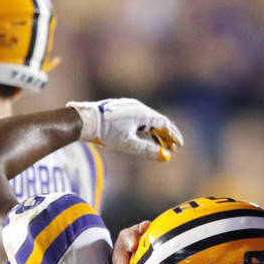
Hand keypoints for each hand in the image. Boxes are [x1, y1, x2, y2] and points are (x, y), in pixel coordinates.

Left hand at [68, 98, 182, 161]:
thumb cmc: (105, 132)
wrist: (84, 121)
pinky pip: (138, 118)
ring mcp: (128, 106)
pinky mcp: (120, 109)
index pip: (164, 123)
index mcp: (142, 113)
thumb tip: (164, 157)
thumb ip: (147, 150)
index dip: (173, 135)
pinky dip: (145, 128)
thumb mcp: (128, 144)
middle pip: (157, 121)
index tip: (179, 145)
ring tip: (160, 145)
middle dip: (165, 135)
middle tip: (172, 147)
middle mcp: (137, 107)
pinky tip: (144, 137)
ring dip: (155, 132)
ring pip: (147, 120)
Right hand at [109, 220, 149, 263]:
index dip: (130, 241)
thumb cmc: (147, 239)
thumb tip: (146, 225)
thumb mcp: (147, 231)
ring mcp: (118, 260)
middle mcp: (121, 248)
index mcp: (129, 236)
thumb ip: (145, 228)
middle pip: (119, 255)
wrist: (146, 248)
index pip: (128, 236)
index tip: (133, 247)